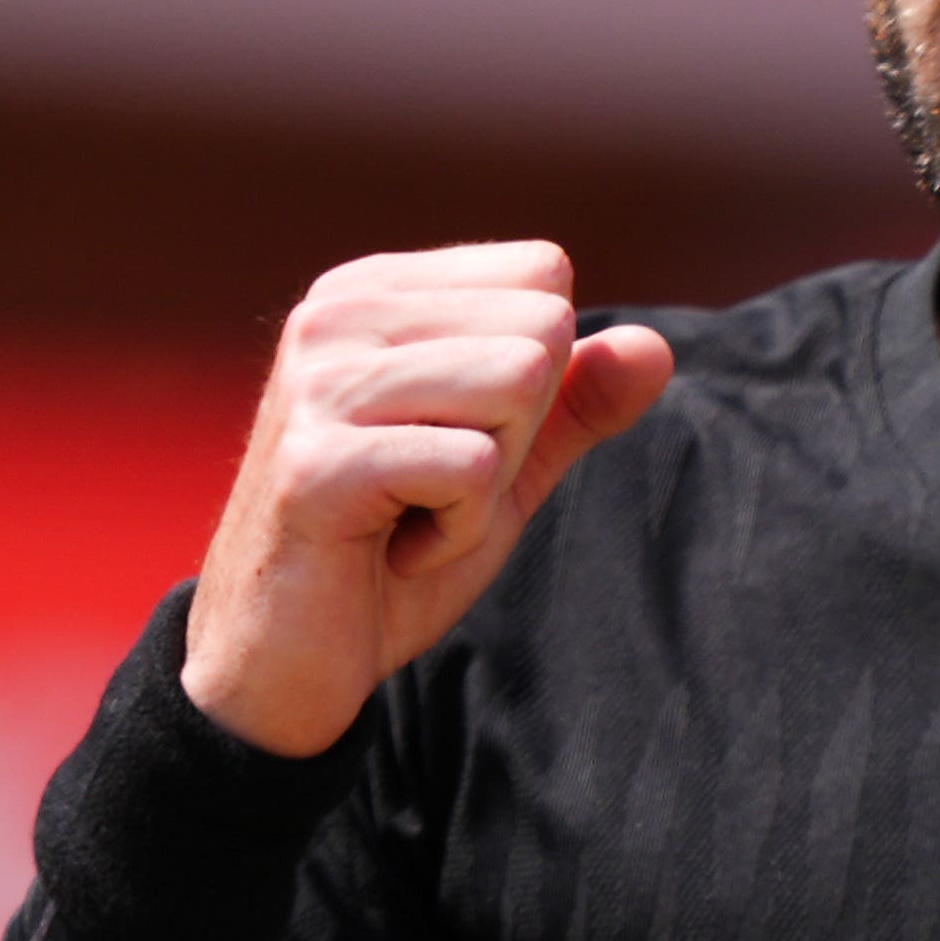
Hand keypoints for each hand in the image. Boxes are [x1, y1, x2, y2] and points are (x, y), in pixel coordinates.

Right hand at [182, 242, 674, 757]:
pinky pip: (471, 469)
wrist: (283, 664)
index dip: (537, 380)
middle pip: (541, 330)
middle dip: (517, 436)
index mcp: (376, 294)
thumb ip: (575, 405)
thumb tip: (656, 347)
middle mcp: (337, 316)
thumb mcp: (503, 471)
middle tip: (430, 492)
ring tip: (408, 518)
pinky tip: (390, 551)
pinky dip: (454, 535)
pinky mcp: (317, 462)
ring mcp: (320, 383)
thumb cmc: (386, 557)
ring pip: (516, 384)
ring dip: (488, 487)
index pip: (543, 276)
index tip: (453, 443)